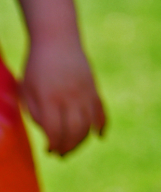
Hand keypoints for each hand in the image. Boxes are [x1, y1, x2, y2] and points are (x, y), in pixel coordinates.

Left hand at [21, 39, 105, 157]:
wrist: (57, 37)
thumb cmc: (36, 65)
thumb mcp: (27, 89)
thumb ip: (36, 113)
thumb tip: (48, 133)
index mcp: (50, 97)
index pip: (55, 131)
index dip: (53, 144)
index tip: (48, 150)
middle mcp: (70, 96)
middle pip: (74, 131)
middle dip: (68, 147)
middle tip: (61, 154)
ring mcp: (84, 91)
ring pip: (89, 124)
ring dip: (82, 140)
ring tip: (73, 147)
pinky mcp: (93, 86)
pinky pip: (101, 109)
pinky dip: (102, 124)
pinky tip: (99, 136)